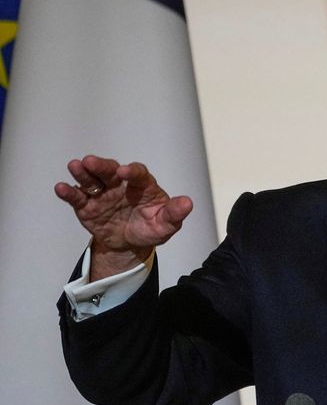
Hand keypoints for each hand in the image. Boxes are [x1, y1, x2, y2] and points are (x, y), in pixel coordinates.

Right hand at [54, 155, 192, 279]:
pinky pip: (77, 198)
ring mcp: (103, 194)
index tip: (125, 171)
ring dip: (83, 173)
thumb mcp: (166, 224)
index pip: (138, 174)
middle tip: (91, 161)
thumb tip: (187, 203)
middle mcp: (120, 185)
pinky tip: (61, 188)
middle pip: (110, 171)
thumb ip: (174, 214)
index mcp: (142, 186)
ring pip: (92, 180)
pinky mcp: (88, 206)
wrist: (131, 243)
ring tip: (75, 165)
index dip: (132, 171)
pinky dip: (69, 192)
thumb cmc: (151, 227)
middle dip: (102, 166)